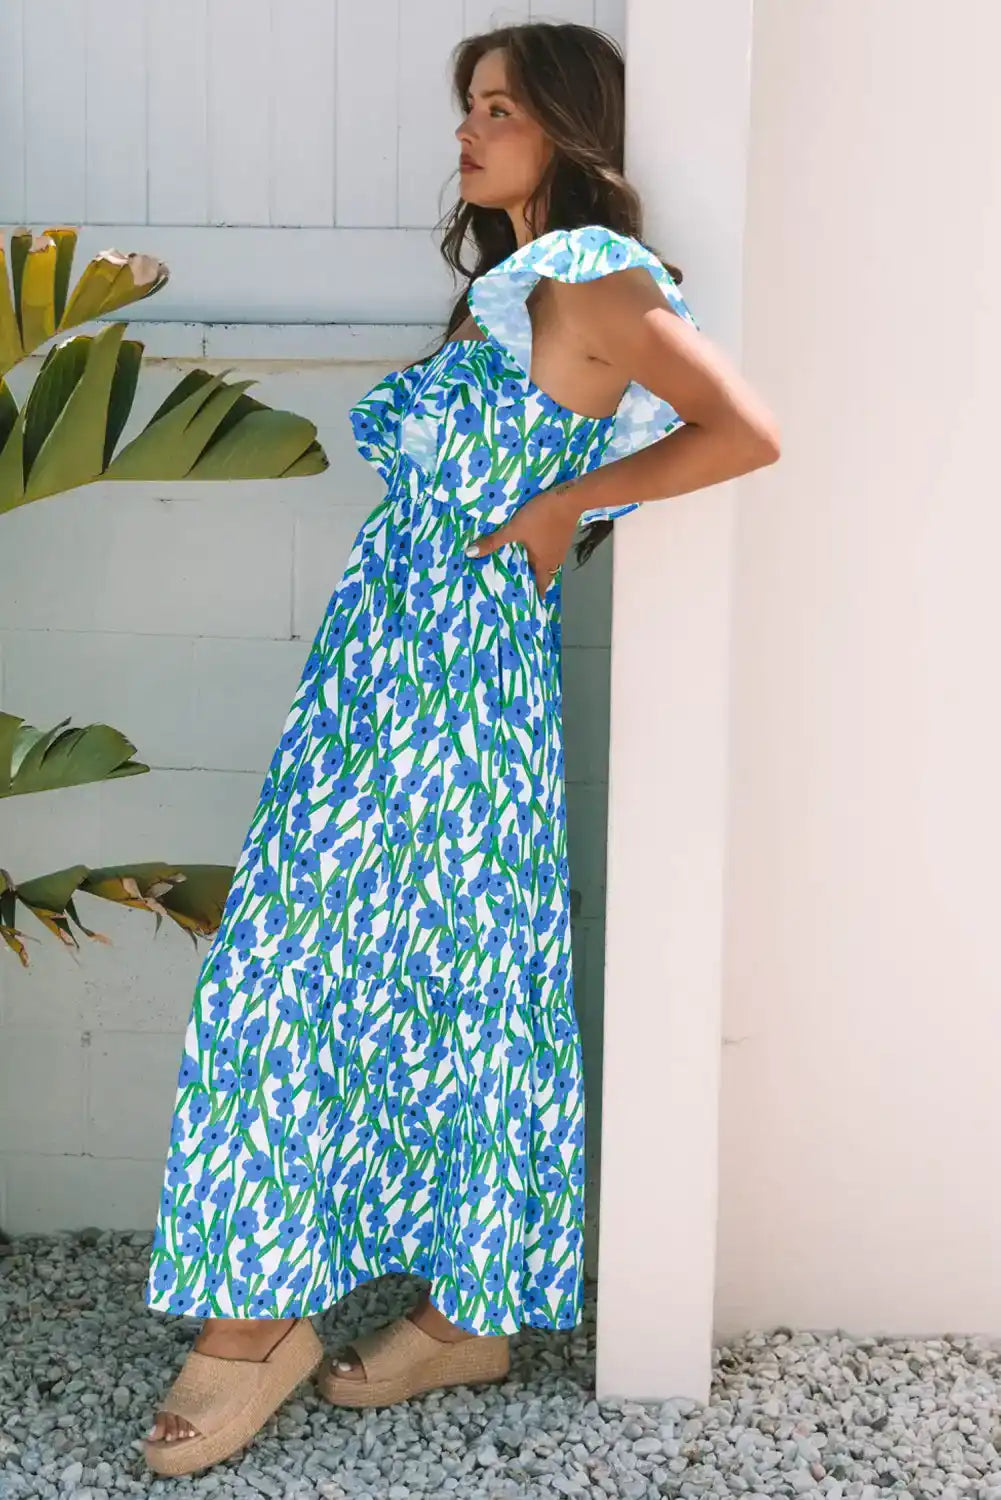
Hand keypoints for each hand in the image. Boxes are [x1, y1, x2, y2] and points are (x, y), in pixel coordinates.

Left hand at [465, 481, 582, 597]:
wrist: (570, 497)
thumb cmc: (541, 517)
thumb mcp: (514, 528)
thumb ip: (493, 541)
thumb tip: (470, 554)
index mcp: (543, 562)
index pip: (541, 585)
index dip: (535, 594)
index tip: (529, 601)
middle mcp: (554, 559)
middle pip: (545, 575)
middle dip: (535, 580)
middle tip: (522, 583)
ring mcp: (561, 547)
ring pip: (549, 562)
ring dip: (539, 565)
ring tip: (525, 565)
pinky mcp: (563, 534)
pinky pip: (552, 549)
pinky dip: (543, 551)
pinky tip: (535, 545)